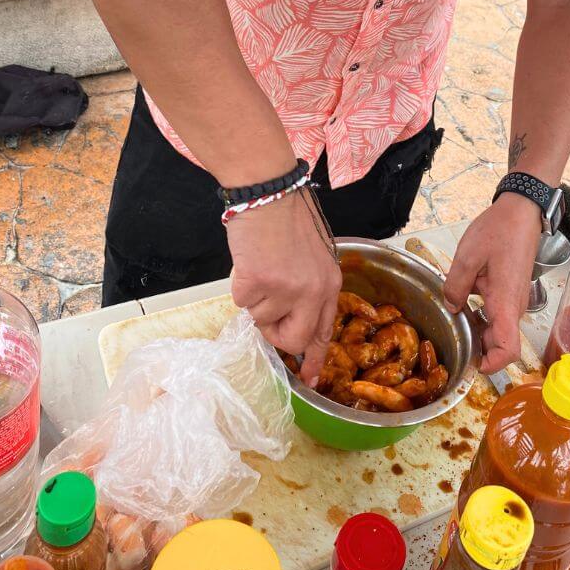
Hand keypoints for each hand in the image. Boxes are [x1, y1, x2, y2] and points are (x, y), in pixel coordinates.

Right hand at [227, 189, 341, 386]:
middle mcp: (313, 291)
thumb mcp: (313, 254)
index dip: (313, 357)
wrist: (268, 190)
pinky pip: (241, 301)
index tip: (308, 379)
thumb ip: (308, 287)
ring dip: (254, 298)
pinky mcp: (260, 282)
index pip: (323, 331)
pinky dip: (240, 284)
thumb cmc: (287, 215)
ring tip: (260, 265)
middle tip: (266, 309)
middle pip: (292, 340)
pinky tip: (249, 261)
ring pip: (260, 319)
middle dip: (274, 333)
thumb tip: (291, 319)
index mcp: (329, 283)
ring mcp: (287, 288)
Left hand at [444, 195, 540, 372]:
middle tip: (450, 338)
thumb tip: (451, 307)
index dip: (491, 364)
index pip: (508, 349)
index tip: (470, 362)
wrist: (522, 211)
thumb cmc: (499, 230)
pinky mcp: (511, 293)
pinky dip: (482, 318)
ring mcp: (514, 301)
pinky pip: (498, 316)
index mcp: (504, 302)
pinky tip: (463, 303)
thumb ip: (455, 285)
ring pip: (498, 330)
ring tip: (453, 318)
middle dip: (478, 349)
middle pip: (501, 344)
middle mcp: (514, 307)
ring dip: (478, 333)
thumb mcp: (468, 254)